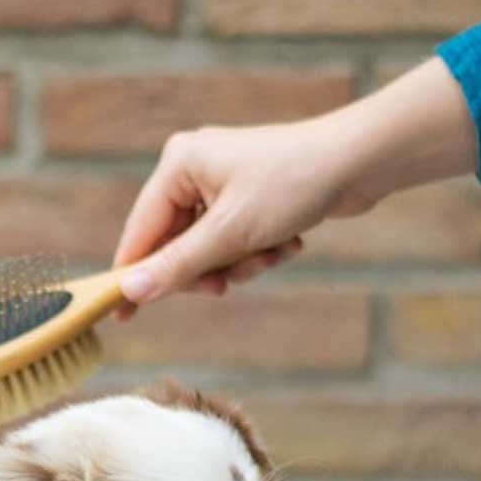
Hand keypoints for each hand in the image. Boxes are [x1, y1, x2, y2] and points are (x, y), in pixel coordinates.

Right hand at [112, 58, 477, 312]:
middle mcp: (194, 168)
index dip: (132, 276)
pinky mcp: (249, 196)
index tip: (121, 318)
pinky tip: (289, 241)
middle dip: (210, 268)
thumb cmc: (293, 186)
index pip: (140, 231)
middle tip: (227, 283)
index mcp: (178, 165)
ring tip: (273, 252)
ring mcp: (222, 182)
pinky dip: (259, 251)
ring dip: (242, 262)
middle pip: (177, 245)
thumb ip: (178, 266)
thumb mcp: (230, 234)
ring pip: (211, 250)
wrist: (359, 162)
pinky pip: (236, 241)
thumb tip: (131, 292)